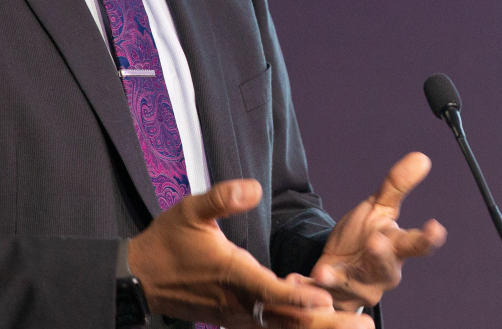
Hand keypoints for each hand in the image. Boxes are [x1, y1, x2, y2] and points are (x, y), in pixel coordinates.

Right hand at [129, 179, 372, 328]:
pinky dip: (293, 328)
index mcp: (231, 274)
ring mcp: (235, 316)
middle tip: (363, 325)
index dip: (298, 297)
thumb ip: (223, 197)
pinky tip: (318, 325)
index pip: (270, 291)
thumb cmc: (166, 242)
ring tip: (353, 327)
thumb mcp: (190, 209)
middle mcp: (237, 302)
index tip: (327, 301)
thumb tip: (254, 187)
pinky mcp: (233, 320)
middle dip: (322, 324)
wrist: (139, 277)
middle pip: (285, 320)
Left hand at [311, 152, 447, 310]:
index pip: (416, 243)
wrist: (336, 269)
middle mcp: (382, 273)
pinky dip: (310, 287)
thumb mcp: (378, 208)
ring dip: (339, 278)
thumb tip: (422, 157)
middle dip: (381, 257)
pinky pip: (321, 294)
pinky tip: (298, 279)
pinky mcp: (333, 297)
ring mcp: (358, 288)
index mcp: (396, 247)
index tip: (435, 228)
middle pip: (386, 268)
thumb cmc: (363, 238)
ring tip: (326, 272)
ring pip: (352, 285)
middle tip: (377, 242)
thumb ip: (397, 185)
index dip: (427, 238)